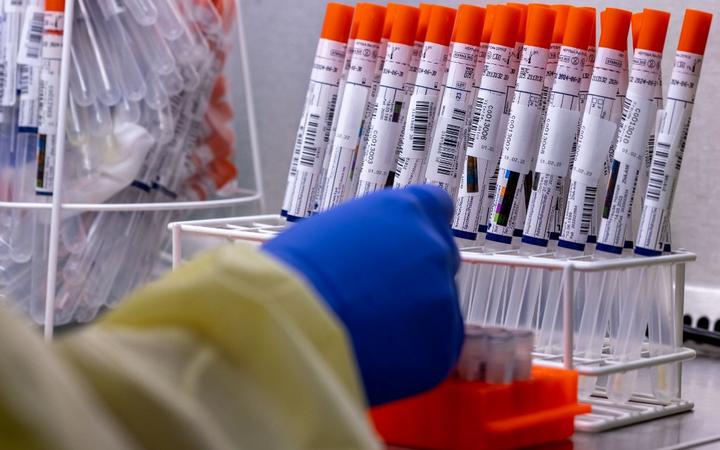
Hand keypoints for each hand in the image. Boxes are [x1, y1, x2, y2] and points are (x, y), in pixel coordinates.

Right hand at [263, 185, 462, 405]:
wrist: (289, 326)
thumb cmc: (288, 277)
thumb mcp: (329, 232)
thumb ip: (367, 238)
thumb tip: (371, 256)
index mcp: (403, 209)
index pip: (436, 207)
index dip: (419, 230)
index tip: (406, 247)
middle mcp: (431, 246)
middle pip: (439, 258)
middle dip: (416, 276)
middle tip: (378, 297)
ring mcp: (442, 296)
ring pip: (439, 305)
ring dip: (414, 316)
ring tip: (368, 331)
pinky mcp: (441, 344)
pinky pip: (436, 346)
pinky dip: (413, 353)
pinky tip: (378, 354)